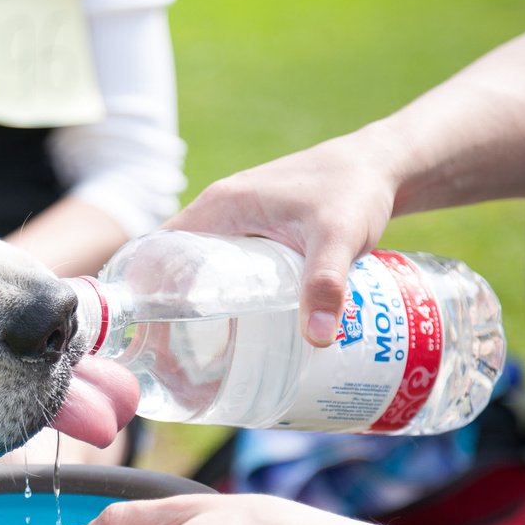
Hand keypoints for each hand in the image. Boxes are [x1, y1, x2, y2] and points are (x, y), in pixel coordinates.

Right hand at [163, 129, 401, 345]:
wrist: (382, 165)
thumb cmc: (354, 190)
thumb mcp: (338, 237)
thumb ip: (326, 285)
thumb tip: (316, 339)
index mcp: (218, 208)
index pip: (156, 251)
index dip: (142, 291)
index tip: (142, 334)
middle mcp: (217, 213)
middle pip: (168, 266)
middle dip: (161, 311)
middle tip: (164, 359)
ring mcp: (233, 223)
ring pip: (191, 268)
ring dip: (184, 306)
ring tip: (186, 356)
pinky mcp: (253, 233)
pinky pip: (216, 267)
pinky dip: (210, 295)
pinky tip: (223, 330)